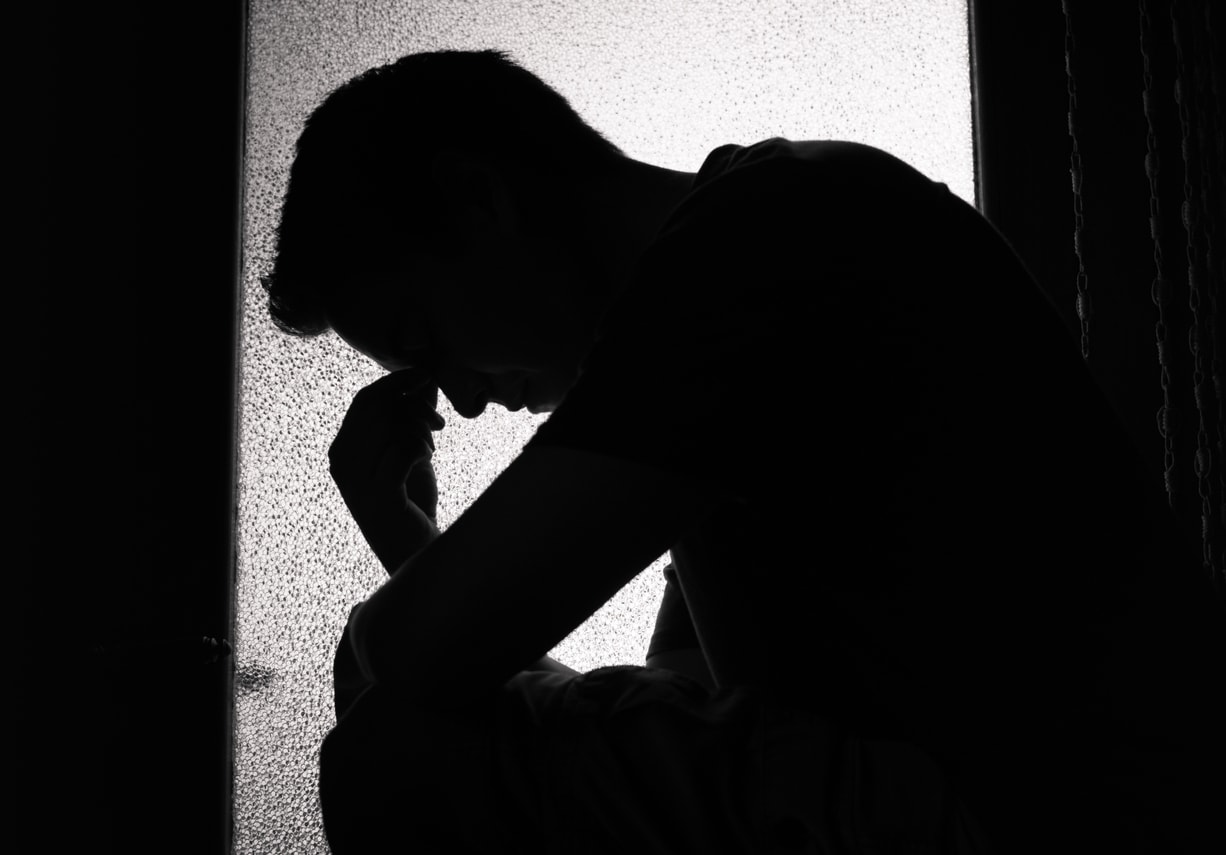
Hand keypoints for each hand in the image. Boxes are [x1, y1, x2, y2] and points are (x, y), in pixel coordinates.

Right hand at [329, 369, 445, 573]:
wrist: (415, 551)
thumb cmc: (411, 501)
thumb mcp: (410, 452)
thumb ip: (411, 417)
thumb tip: (424, 378)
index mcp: (343, 450)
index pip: (365, 400)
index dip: (397, 382)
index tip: (426, 376)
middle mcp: (342, 463)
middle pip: (379, 407)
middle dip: (414, 406)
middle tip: (437, 424)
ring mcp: (357, 480)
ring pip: (393, 425)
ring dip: (421, 432)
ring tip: (429, 452)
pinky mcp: (380, 496)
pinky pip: (404, 449)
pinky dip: (422, 448)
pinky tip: (427, 461)